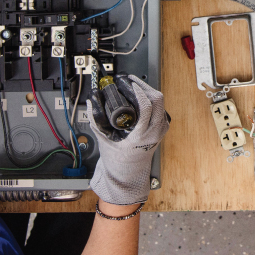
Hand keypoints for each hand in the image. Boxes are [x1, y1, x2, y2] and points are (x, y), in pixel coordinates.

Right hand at [88, 75, 168, 205]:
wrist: (128, 173)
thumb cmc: (118, 160)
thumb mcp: (104, 139)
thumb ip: (96, 120)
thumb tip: (91, 101)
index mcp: (141, 136)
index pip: (147, 108)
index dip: (139, 91)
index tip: (130, 84)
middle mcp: (154, 132)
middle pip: (158, 100)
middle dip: (144, 87)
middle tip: (131, 81)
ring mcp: (160, 130)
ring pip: (161, 103)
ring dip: (149, 91)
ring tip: (135, 86)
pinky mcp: (162, 128)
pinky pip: (161, 108)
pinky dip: (152, 99)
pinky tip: (141, 96)